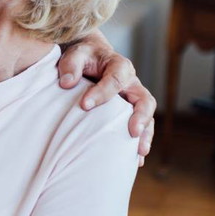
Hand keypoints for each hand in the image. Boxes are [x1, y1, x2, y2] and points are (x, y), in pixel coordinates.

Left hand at [58, 31, 155, 162]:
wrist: (89, 57)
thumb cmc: (82, 56)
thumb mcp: (76, 54)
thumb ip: (71, 65)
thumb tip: (66, 83)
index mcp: (119, 66)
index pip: (115, 79)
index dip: (102, 93)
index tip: (84, 105)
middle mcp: (132, 83)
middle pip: (145, 100)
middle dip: (140, 117)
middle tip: (132, 132)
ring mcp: (133, 99)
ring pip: (147, 117)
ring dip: (145, 134)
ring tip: (139, 152)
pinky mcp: (130, 112)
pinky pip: (140, 128)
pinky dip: (139, 142)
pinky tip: (135, 161)